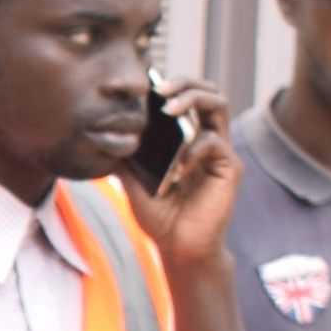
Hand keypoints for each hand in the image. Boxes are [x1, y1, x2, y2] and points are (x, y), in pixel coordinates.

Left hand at [134, 78, 238, 268]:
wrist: (179, 248)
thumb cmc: (160, 216)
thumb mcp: (133, 182)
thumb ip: (124, 158)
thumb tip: (100, 134)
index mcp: (188, 137)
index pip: (186, 97)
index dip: (171, 84)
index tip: (146, 85)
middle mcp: (207, 138)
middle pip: (208, 91)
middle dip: (185, 82)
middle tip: (160, 89)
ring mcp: (221, 152)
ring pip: (218, 104)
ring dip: (192, 100)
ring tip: (169, 110)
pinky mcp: (230, 168)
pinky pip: (214, 143)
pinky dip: (192, 149)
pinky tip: (177, 169)